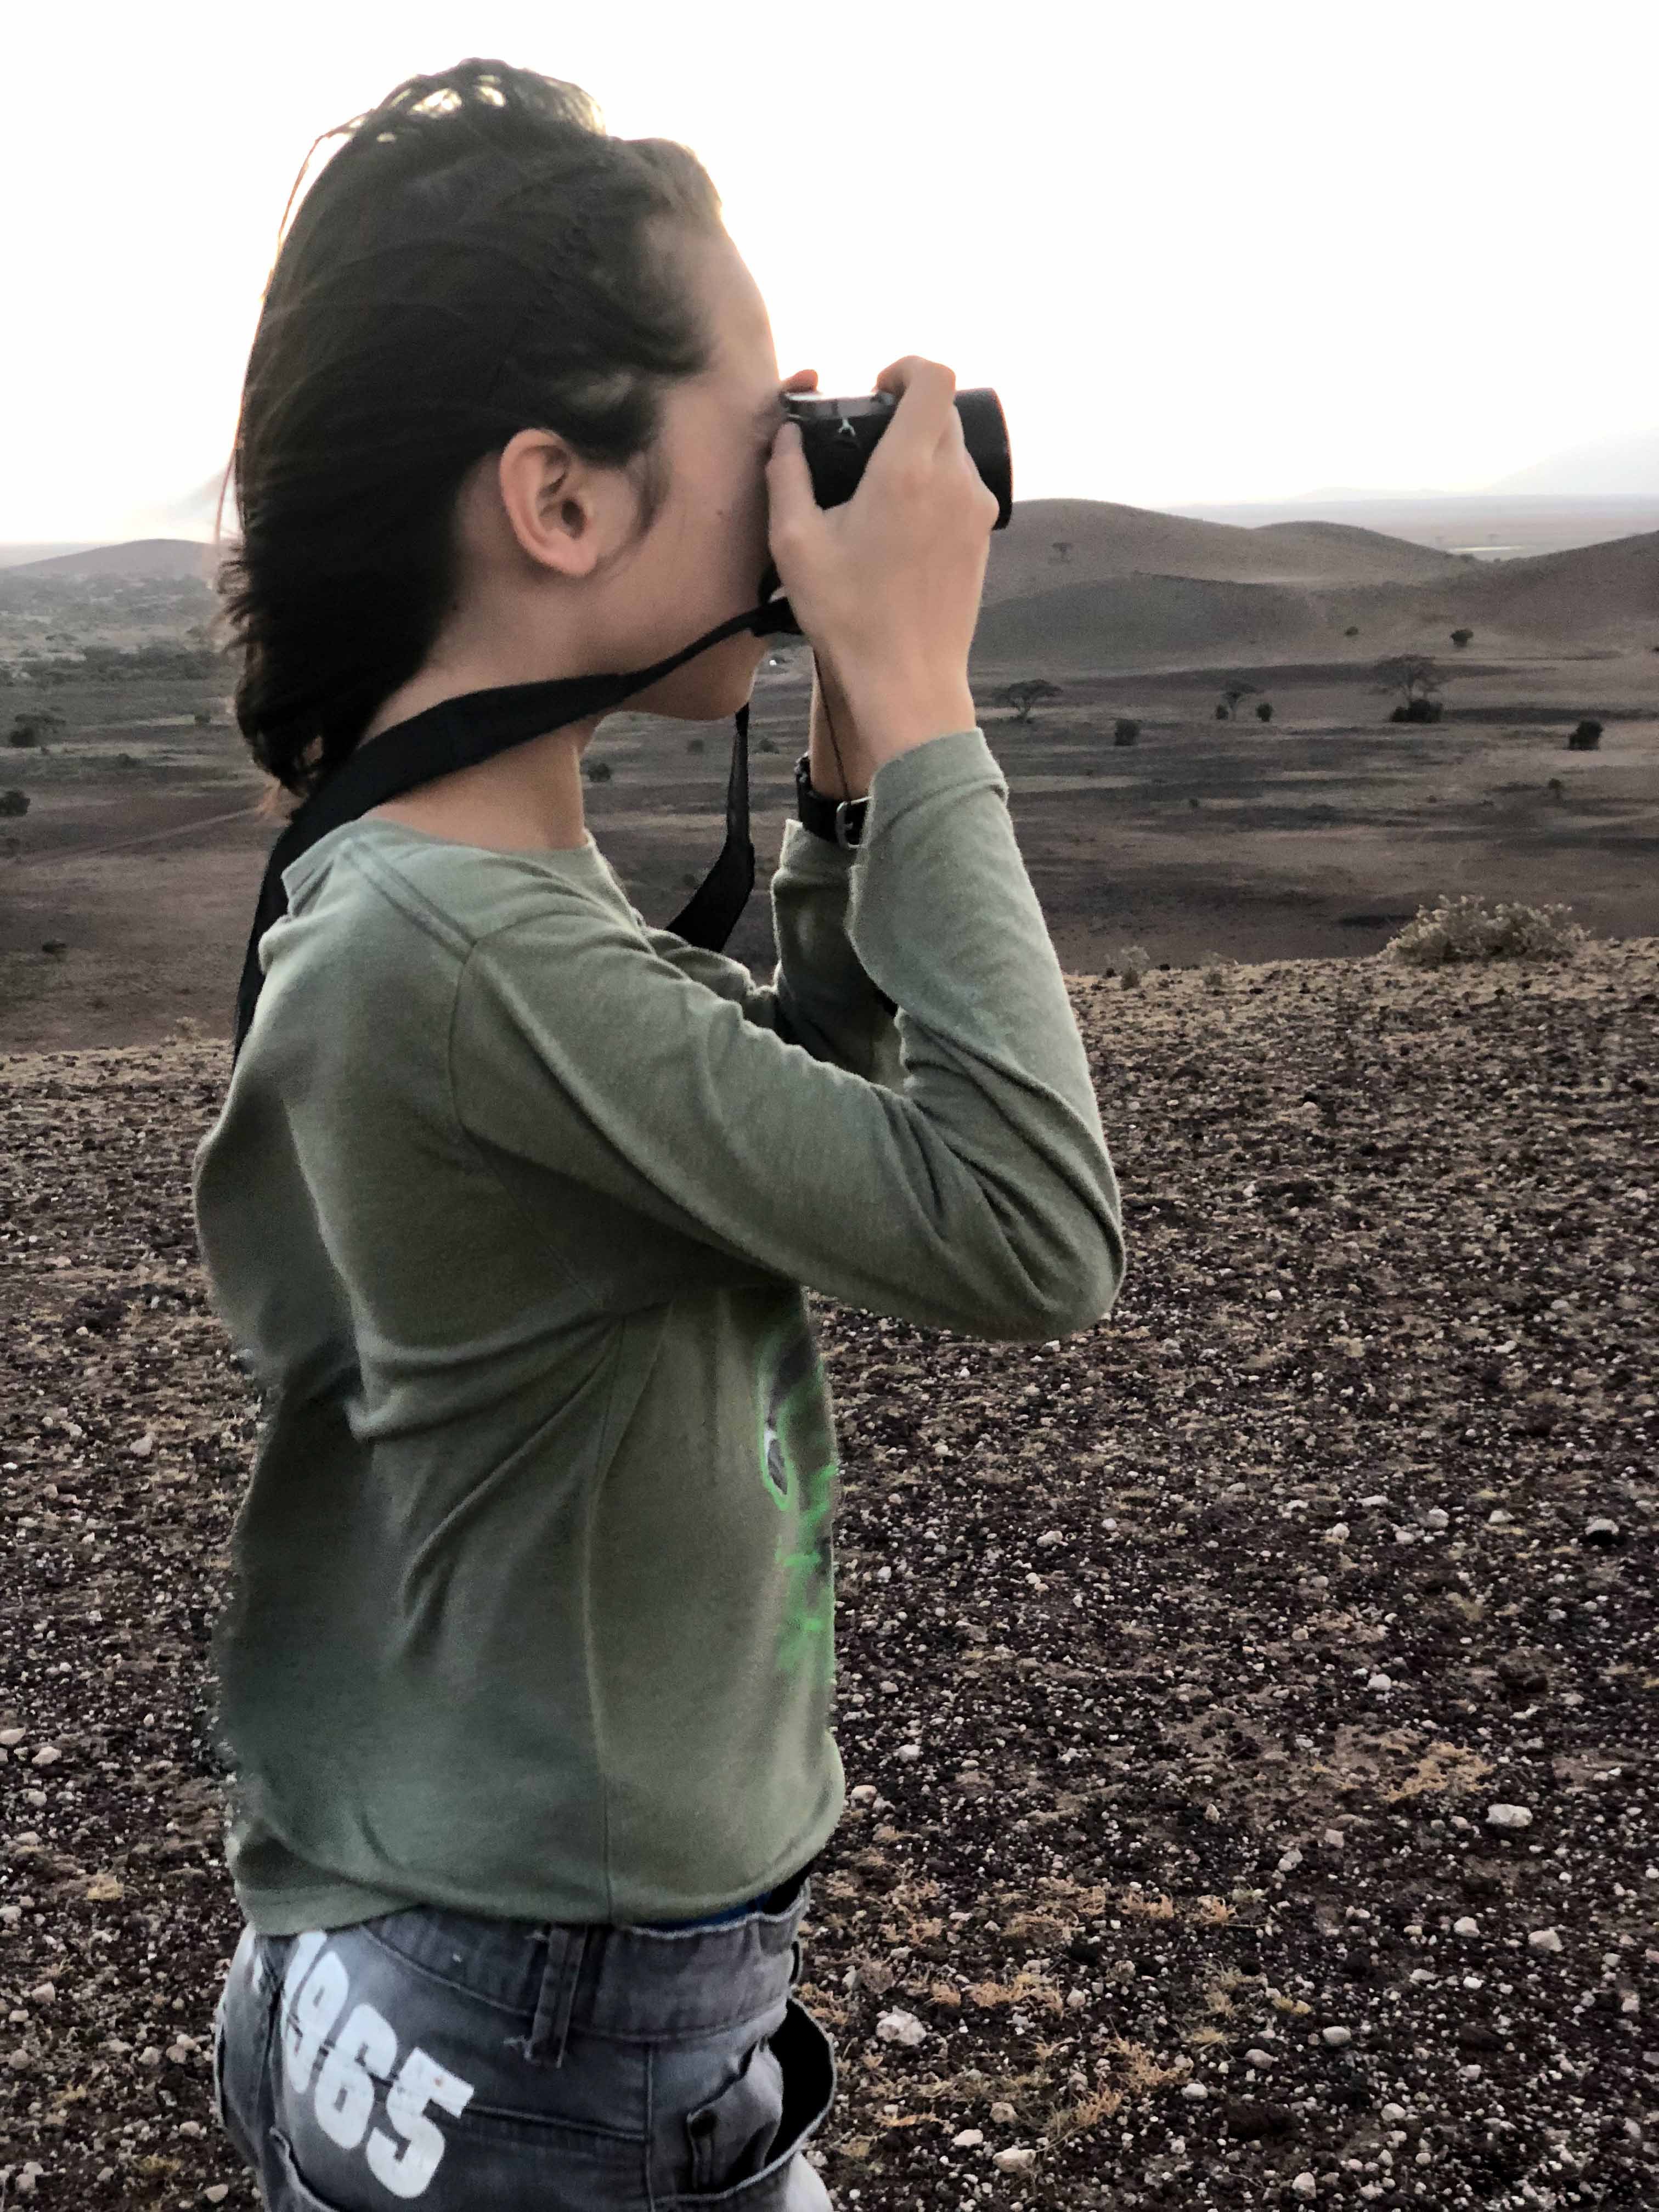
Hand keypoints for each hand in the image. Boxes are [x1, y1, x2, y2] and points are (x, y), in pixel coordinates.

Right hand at [766, 355, 994, 762]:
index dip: (907, 367)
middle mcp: (955, 481)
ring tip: (878, 494)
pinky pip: (960, 490)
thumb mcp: (796, 544)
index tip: (878, 388)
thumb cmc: (850, 617)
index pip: (936, 377)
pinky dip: (933, 490)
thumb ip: (786, 476)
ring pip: (953, 451)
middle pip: (943, 412)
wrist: (907, 681)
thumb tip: (787, 438)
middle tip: (866, 444)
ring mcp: (976, 511)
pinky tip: (898, 529)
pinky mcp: (982, 539)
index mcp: (909, 470)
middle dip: (905, 413)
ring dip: (919, 454)